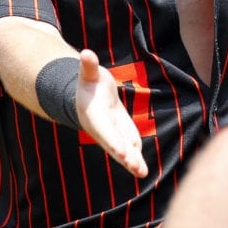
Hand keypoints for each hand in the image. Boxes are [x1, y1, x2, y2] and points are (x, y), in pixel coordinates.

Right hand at [76, 49, 148, 178]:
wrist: (91, 96)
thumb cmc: (89, 83)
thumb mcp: (88, 73)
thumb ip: (88, 66)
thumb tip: (86, 53)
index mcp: (94, 116)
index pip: (105, 130)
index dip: (113, 140)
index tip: (122, 152)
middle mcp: (102, 128)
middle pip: (114, 144)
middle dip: (124, 156)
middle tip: (135, 167)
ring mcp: (113, 133)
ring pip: (123, 150)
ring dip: (132, 162)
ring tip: (142, 173)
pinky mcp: (122, 134)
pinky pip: (130, 148)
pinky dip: (135, 158)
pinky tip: (142, 170)